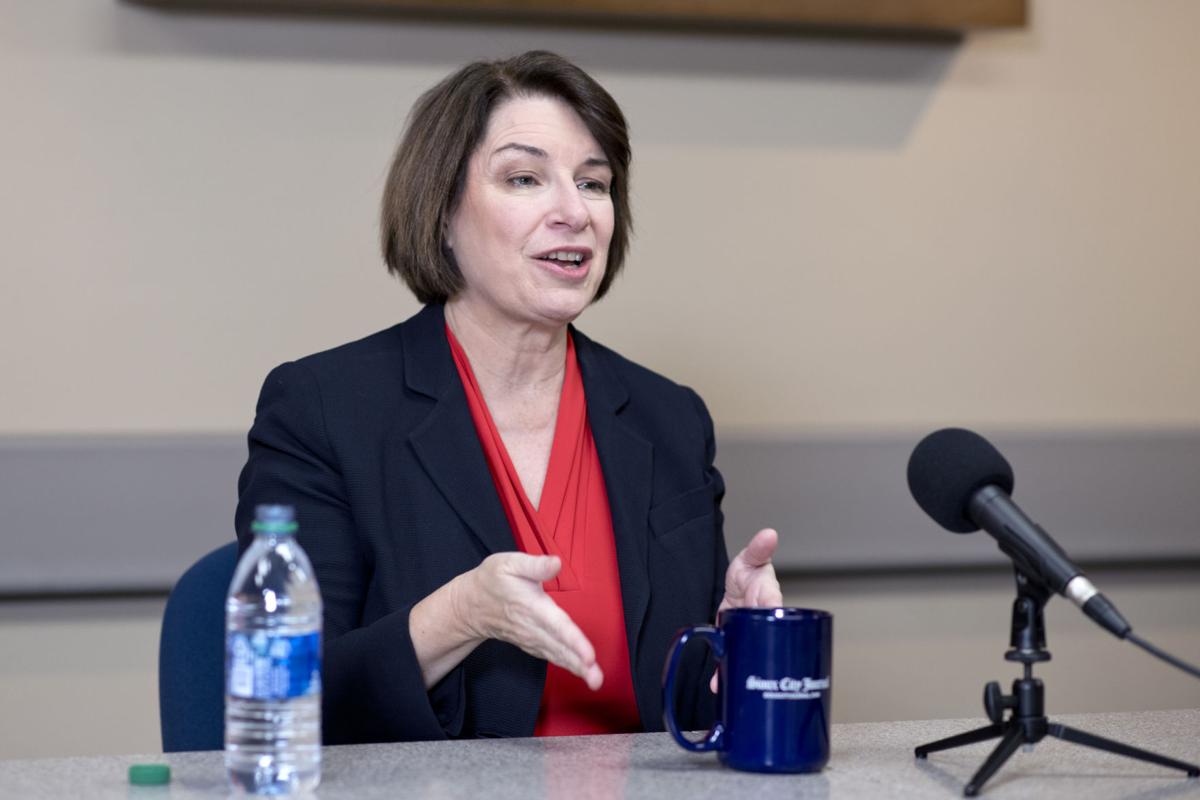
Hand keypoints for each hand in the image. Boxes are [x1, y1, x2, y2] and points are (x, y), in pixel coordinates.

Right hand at [454, 552, 603, 689]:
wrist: (471, 605)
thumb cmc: (492, 580)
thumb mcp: (509, 564)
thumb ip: (534, 565)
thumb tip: (556, 563)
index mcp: (531, 606)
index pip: (556, 626)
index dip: (573, 641)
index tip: (589, 656)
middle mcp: (532, 627)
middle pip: (559, 647)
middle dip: (580, 665)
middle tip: (597, 680)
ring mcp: (531, 638)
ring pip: (556, 655)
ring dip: (577, 669)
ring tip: (595, 681)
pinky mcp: (531, 644)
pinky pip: (551, 656)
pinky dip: (567, 665)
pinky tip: (582, 671)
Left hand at [711, 528, 782, 690]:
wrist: (735, 588)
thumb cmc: (750, 574)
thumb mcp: (751, 558)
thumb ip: (758, 548)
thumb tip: (769, 534)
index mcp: (770, 601)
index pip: (774, 607)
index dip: (771, 612)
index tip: (767, 614)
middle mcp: (762, 621)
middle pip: (762, 638)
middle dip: (754, 650)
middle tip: (745, 660)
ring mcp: (748, 635)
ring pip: (747, 654)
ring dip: (737, 667)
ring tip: (726, 681)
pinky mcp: (735, 643)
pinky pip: (733, 659)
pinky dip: (725, 673)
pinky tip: (718, 685)